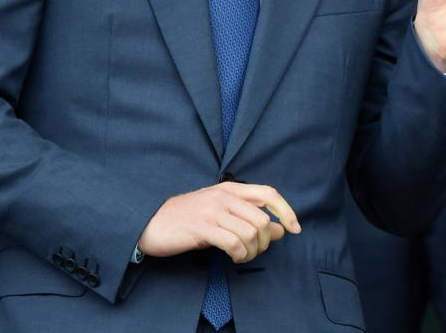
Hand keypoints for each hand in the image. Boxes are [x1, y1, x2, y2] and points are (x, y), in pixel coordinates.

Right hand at [137, 182, 300, 263]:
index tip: (295, 228)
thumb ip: (250, 217)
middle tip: (255, 251)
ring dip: (252, 251)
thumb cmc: (188, 219)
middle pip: (262, 219)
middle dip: (265, 241)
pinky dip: (240, 254)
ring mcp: (213, 211)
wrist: (150, 222)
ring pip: (251, 233)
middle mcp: (224, 196)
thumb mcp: (221, 213)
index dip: (286, 210)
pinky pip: (233, 243)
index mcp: (230, 189)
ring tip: (242, 256)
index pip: (269, 193)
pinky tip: (234, 257)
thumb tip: (280, 229)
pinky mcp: (202, 228)